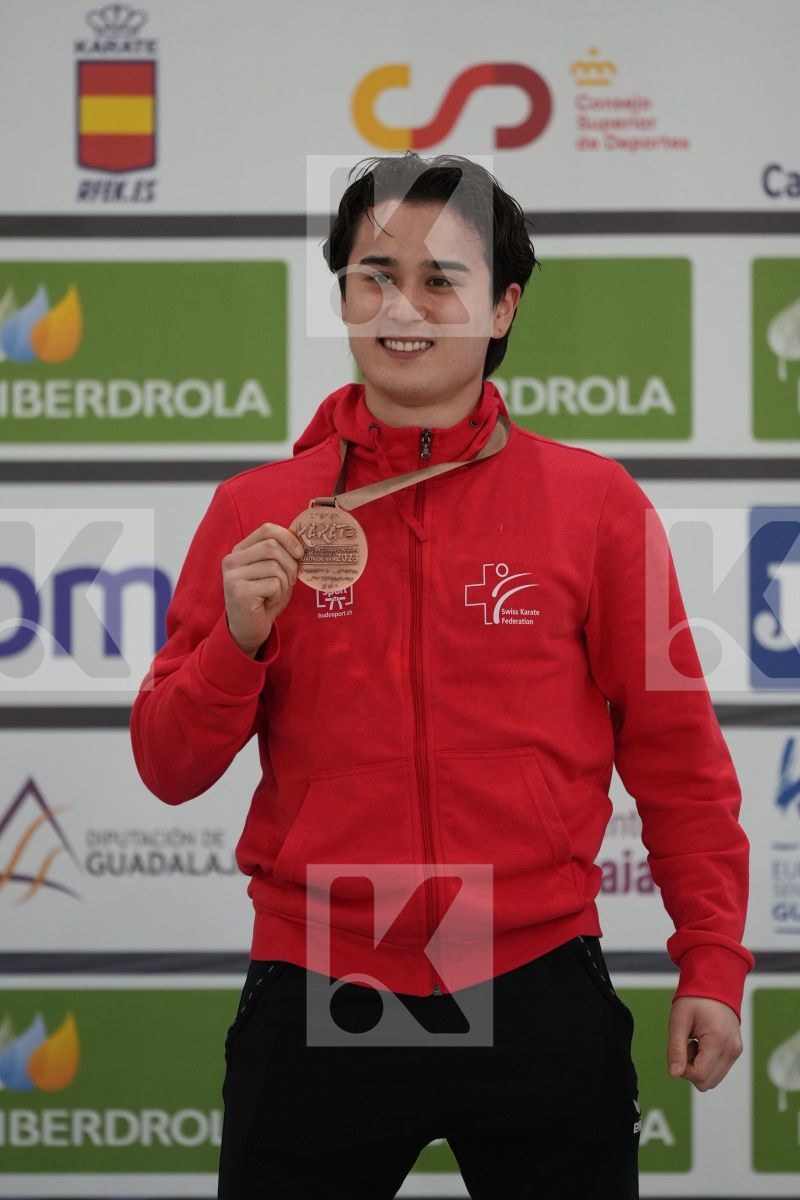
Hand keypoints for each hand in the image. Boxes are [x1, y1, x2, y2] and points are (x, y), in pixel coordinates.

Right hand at [222, 523, 304, 655]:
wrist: (248, 630)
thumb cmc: (264, 600)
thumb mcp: (274, 573)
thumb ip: (283, 556)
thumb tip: (303, 543)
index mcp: (240, 551)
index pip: (267, 530)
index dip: (289, 538)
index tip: (300, 553)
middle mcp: (232, 560)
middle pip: (272, 546)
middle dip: (290, 564)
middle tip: (291, 580)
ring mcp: (233, 575)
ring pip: (274, 566)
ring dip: (284, 583)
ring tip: (275, 594)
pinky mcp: (238, 591)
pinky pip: (273, 584)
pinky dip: (278, 595)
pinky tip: (267, 603)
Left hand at [667, 996, 742, 1090]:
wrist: (715, 985)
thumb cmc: (694, 1000)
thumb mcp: (678, 1020)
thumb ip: (675, 1049)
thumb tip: (674, 1074)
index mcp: (718, 1041)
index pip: (699, 1075)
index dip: (683, 1068)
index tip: (681, 1047)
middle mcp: (731, 1050)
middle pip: (707, 1083)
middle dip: (691, 1069)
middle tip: (688, 1044)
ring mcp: (735, 1052)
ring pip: (713, 1079)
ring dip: (699, 1066)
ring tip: (696, 1042)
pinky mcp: (735, 1051)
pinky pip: (718, 1070)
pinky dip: (707, 1062)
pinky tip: (703, 1043)